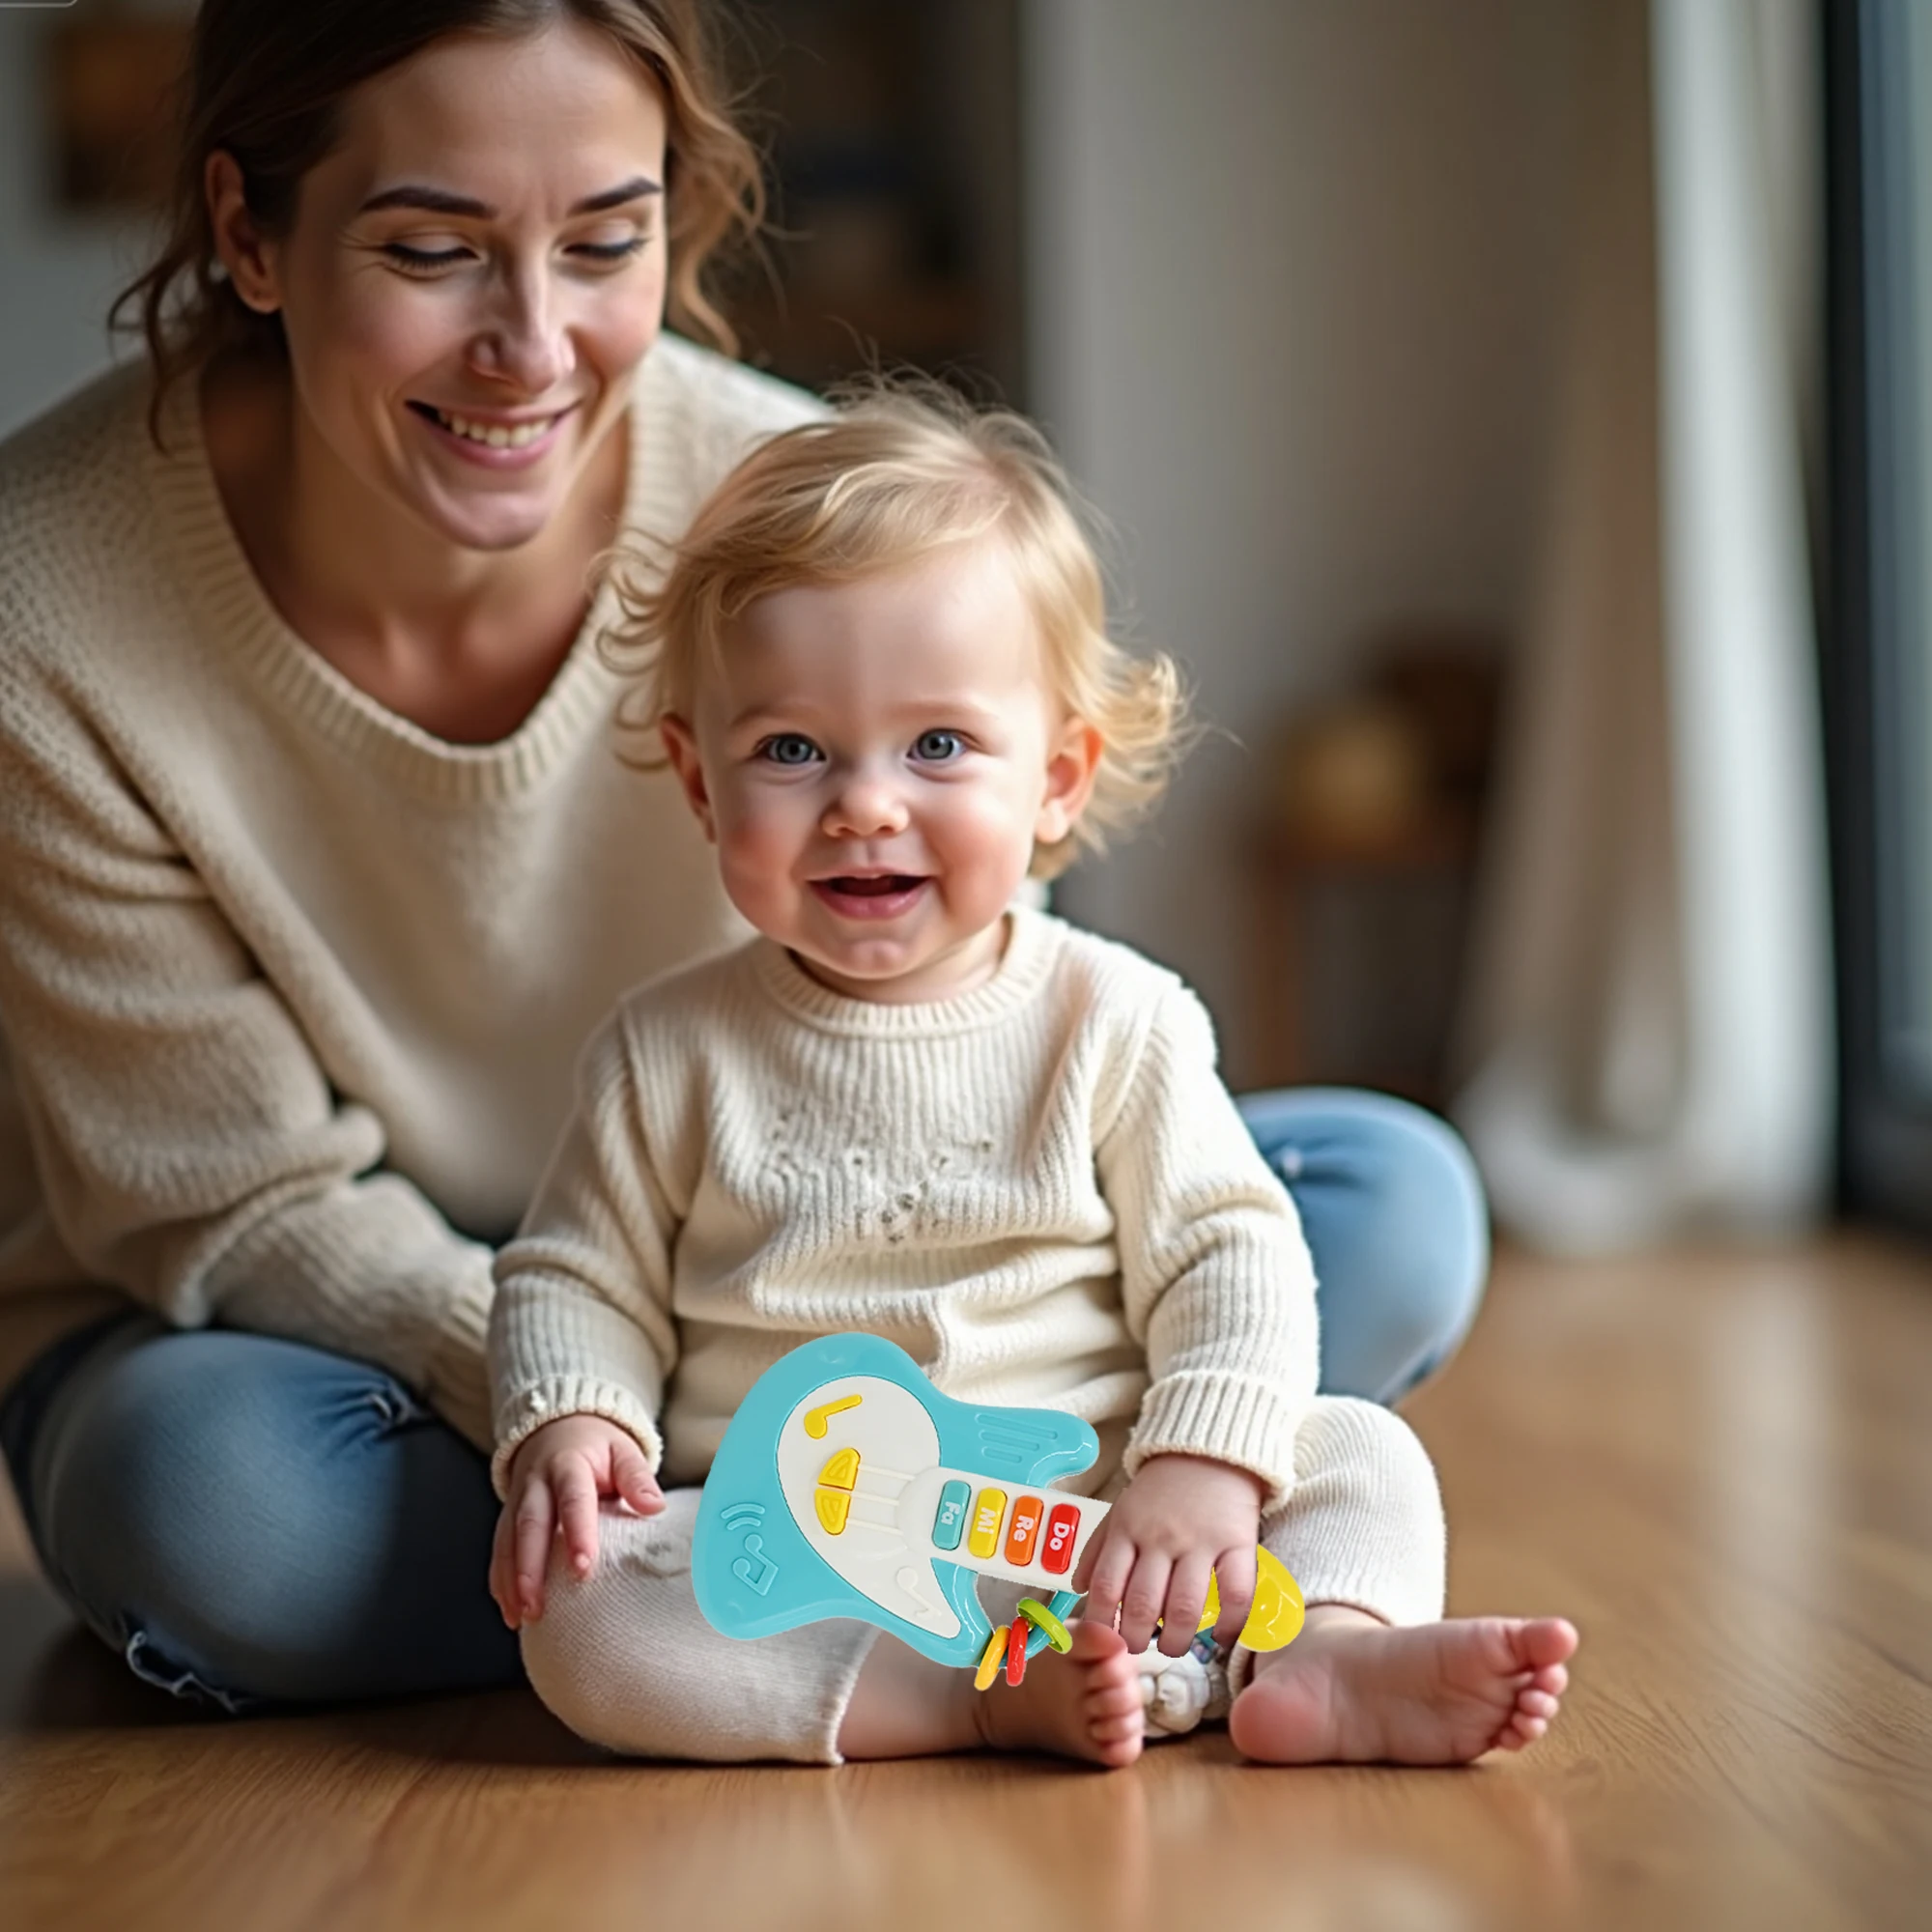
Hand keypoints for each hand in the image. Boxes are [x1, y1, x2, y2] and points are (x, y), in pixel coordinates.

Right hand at [489, 1414, 663, 1628]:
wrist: (558, 1429)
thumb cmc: (597, 1448)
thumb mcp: (622, 1451)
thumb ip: (637, 1477)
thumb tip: (654, 1506)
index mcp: (569, 1464)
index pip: (573, 1500)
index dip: (577, 1534)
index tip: (582, 1569)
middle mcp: (536, 1483)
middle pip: (529, 1525)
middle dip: (529, 1568)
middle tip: (536, 1605)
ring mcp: (517, 1501)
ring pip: (506, 1541)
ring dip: (511, 1581)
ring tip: (521, 1616)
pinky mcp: (507, 1517)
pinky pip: (498, 1550)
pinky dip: (500, 1581)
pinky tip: (508, 1610)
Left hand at [1073, 1454, 1267, 1655]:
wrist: (1209, 1450)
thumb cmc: (1160, 1489)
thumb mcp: (1120, 1509)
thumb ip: (1097, 1549)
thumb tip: (1077, 1589)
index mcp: (1127, 1529)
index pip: (1107, 1586)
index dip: (1103, 1621)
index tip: (1106, 1638)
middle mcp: (1160, 1538)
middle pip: (1144, 1604)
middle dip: (1137, 1638)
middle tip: (1139, 1647)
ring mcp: (1200, 1542)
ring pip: (1186, 1607)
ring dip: (1177, 1639)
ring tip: (1173, 1646)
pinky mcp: (1237, 1543)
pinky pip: (1235, 1594)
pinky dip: (1228, 1624)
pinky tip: (1219, 1637)